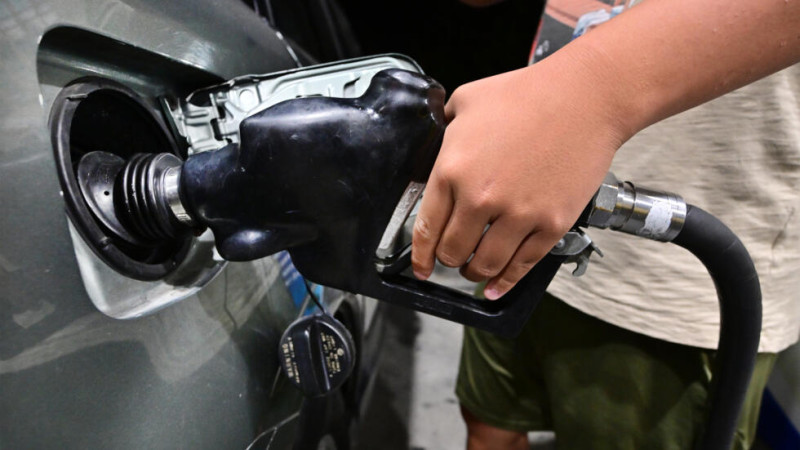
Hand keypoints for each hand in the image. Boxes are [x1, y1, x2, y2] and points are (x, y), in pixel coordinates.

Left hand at [411, 55, 625, 298]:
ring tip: (474, 271)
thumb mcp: (466, 100)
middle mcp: (481, 198)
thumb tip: (436, 148)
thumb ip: (444, 130)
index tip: (420, 267)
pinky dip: (506, 282)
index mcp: (452, 169)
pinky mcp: (551, 224)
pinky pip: (522, 265)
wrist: (585, 97)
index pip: (426, 229)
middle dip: (448, 260)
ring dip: (474, 273)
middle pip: (453, 251)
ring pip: (484, 265)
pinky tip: (497, 288)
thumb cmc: (528, 93)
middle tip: (452, 258)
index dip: (420, 255)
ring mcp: (518, 215)